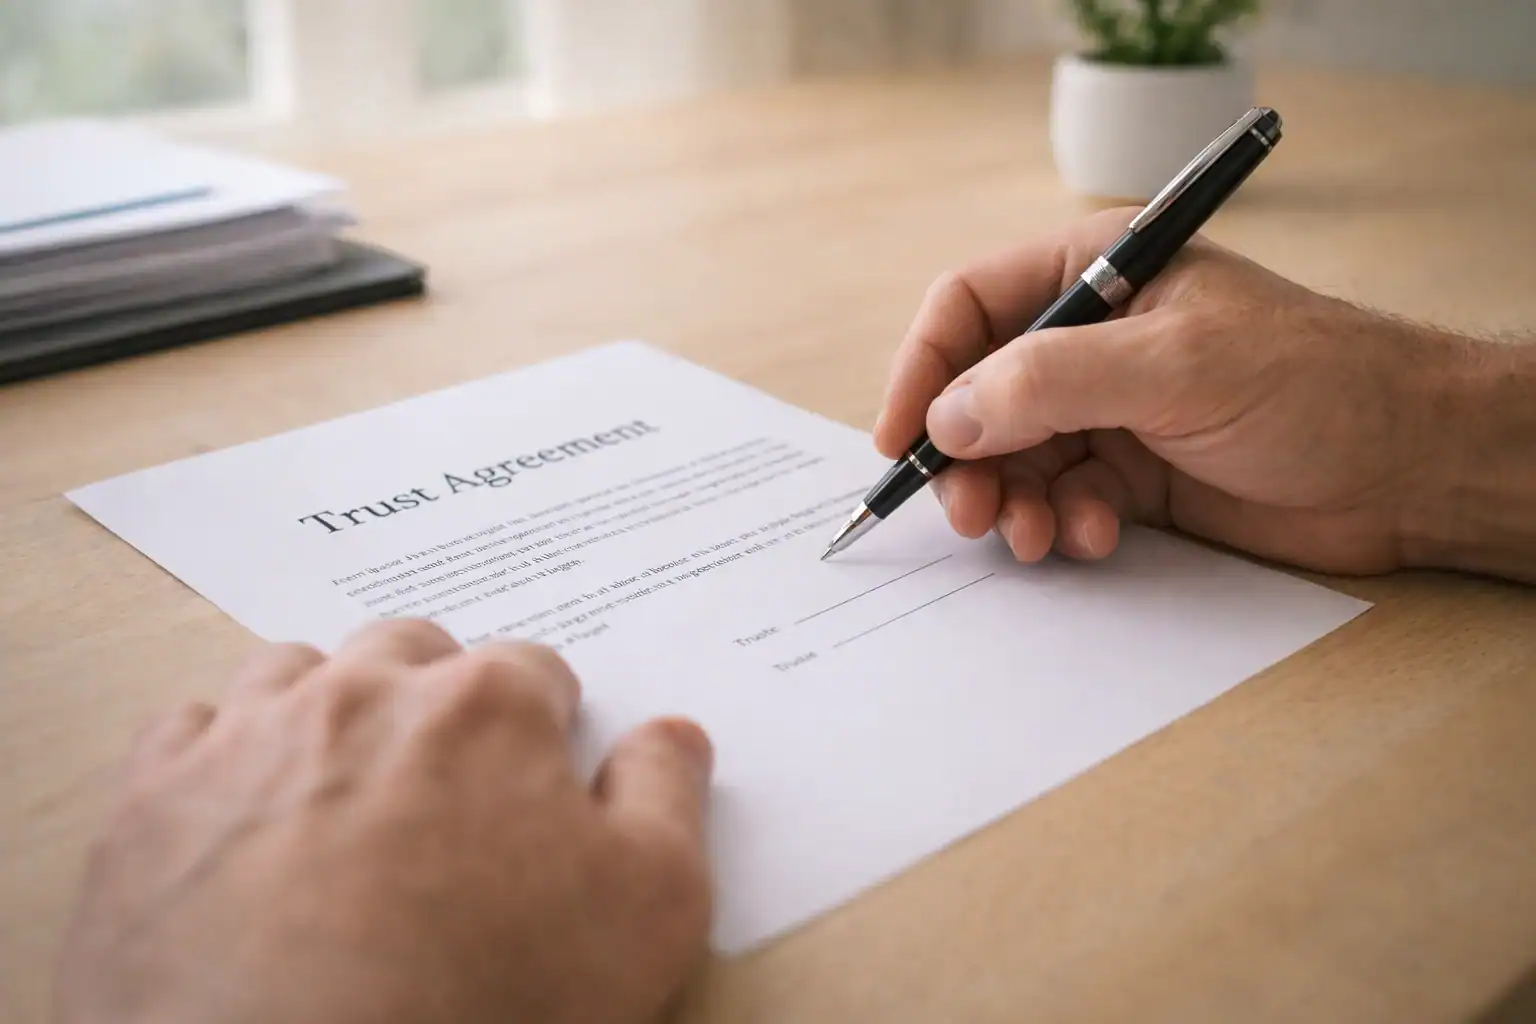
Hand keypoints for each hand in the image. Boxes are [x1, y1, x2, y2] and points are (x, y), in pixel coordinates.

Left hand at [54, 621, 714, 1023]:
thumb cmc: (490, 1003)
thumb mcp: (649, 909)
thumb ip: (666, 795)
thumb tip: (671, 731)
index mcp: (485, 705)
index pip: (534, 673)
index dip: (544, 731)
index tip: (535, 787)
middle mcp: (363, 692)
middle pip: (412, 653)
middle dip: (436, 699)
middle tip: (445, 790)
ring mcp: (248, 738)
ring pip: (298, 674)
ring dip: (328, 710)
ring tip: (343, 794)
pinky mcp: (153, 801)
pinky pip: (189, 730)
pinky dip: (222, 757)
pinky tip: (246, 818)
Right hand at [875, 206, 1464, 575]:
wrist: (1411, 466)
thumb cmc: (1313, 382)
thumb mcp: (1173, 366)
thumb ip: (1050, 383)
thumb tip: (949, 418)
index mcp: (1100, 272)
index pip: (971, 307)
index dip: (923, 370)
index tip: (900, 439)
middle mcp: (1093, 338)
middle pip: (980, 393)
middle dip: (966, 457)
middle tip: (970, 513)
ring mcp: (1112, 409)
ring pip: (1014, 457)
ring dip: (1011, 502)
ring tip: (1033, 536)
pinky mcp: (1132, 474)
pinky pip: (1059, 499)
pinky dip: (1061, 525)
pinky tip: (1095, 536)